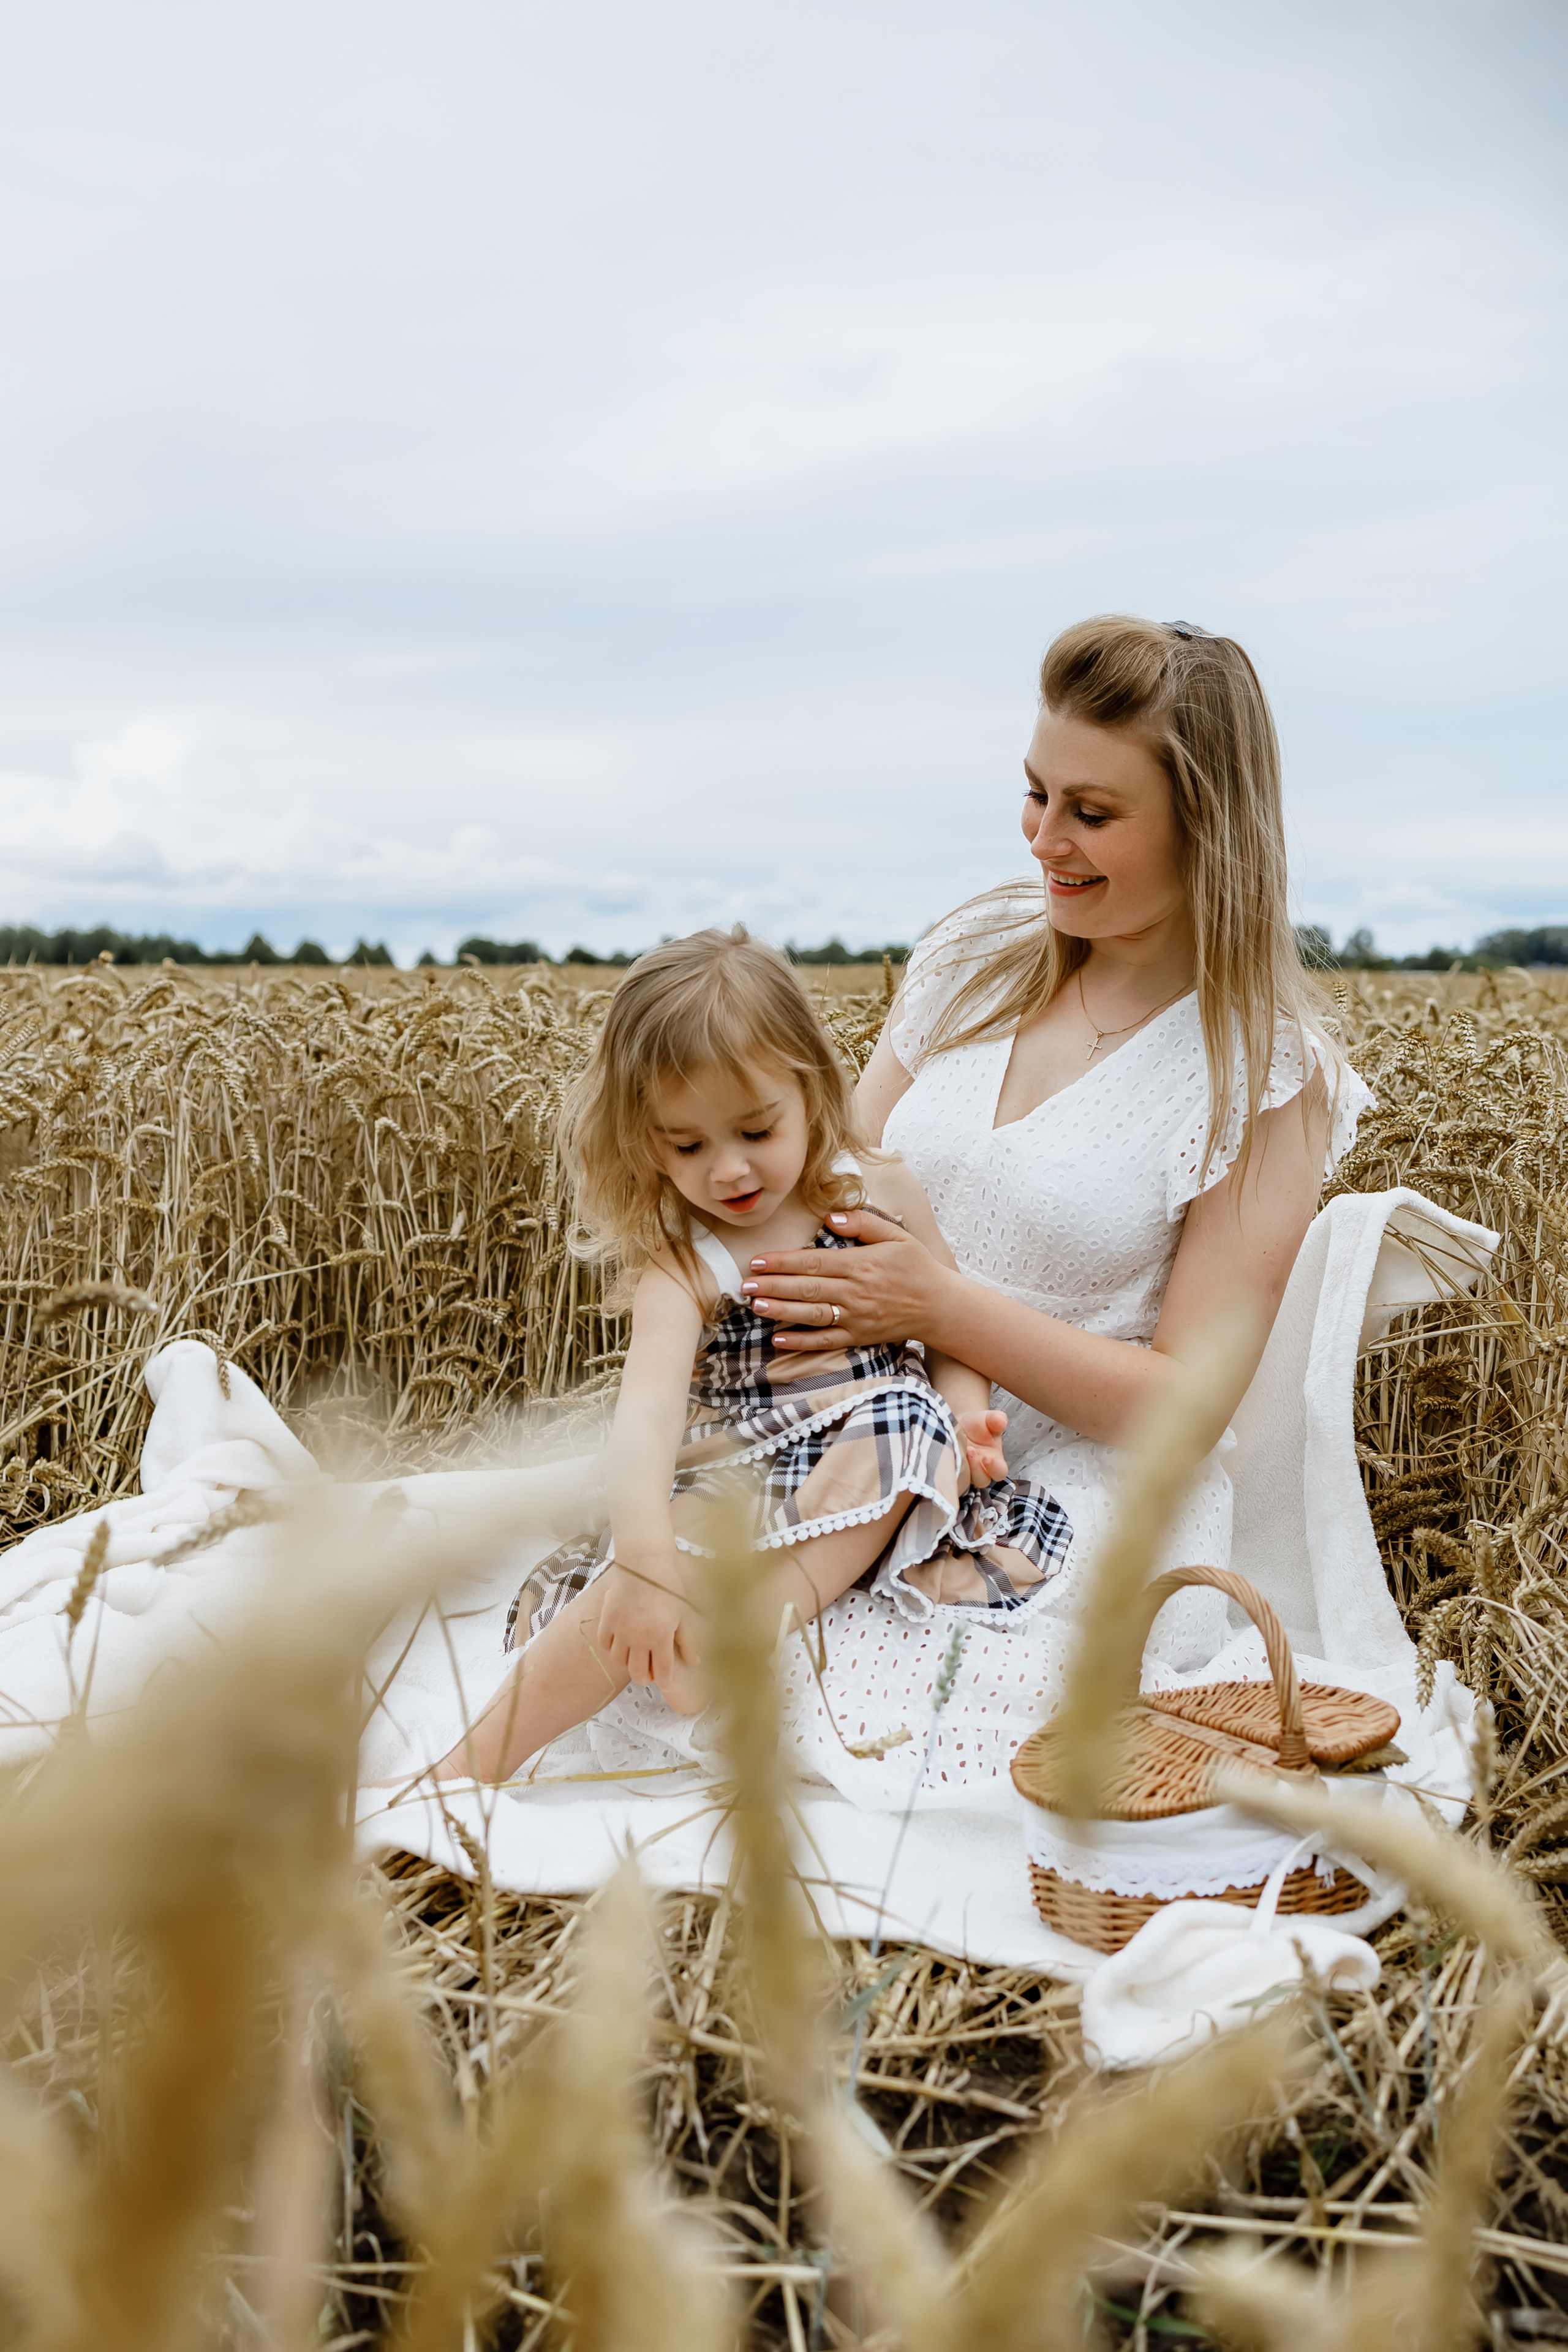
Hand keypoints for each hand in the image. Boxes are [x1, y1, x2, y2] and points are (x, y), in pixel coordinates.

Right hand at [592, 1557, 697, 1690]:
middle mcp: (638, 1638)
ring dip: (629, 1662)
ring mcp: (620, 1630)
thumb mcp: (684, 1613)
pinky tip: (622, 1642)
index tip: (666, 1683)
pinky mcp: (606, 1620)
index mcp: (661, 1637)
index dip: (665, 1682)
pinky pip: (605, 1645)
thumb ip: (688, 1641)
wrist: (644, 1562)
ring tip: (637, 1655)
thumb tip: (695, 1662)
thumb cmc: (669, 1585)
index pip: (663, 1671)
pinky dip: (613, 1648)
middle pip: (638, 1673)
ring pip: (620, 1661)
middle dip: (646, 1677)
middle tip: (651, 1672)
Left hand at [742, 1206, 949, 1351]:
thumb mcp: (895, 1234)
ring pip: (811, 1315)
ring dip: (781, 1311)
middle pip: (806, 1288)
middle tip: (745, 1284)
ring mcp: (856, 1317)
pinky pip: (825, 1341)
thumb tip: (829, 1215)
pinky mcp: (859, 1336)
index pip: (813, 1263)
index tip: (758, 1261)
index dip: (782, 1262)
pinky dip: (801, 1342)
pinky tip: (779, 1338)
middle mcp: (855, 1292)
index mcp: (860, 1264)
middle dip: (773, 1286)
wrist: (940, 1305)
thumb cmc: (916, 1266)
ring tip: (755, 1306)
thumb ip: (862, 1222)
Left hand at [955, 1406, 1008, 1487]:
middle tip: (970, 1451)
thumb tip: (1001, 1420)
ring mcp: (966, 1471)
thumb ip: (996, 1419)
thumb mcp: (988, 1419)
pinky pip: (952, 1474)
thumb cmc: (978, 1424)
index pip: (1000, 1472)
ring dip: (963, 1467)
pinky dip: (949, 1464)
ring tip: (959, 1449)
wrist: (960, 1423)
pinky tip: (948, 1450)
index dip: (995, 1468)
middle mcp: (981, 1469)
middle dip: (976, 1468)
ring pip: (966, 1480)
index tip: (988, 1457)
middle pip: (982, 1480)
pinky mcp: (953, 1469)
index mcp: (995, 1460)